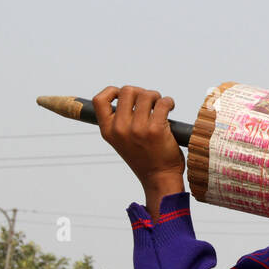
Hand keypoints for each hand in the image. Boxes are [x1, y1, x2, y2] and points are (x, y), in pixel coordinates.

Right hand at [93, 85, 185, 218]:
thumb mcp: (122, 141)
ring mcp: (137, 129)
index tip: (123, 95)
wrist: (159, 178)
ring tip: (161, 106)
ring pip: (146, 95)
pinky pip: (163, 103)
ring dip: (156, 97)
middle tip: (149, 102)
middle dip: (141, 92)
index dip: (111, 91)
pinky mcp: (156, 130)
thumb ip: (120, 121)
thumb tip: (127, 94)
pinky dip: (168, 102)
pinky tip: (169, 108)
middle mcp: (120, 129)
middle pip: (127, 91)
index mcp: (108, 131)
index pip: (99, 101)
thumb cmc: (144, 157)